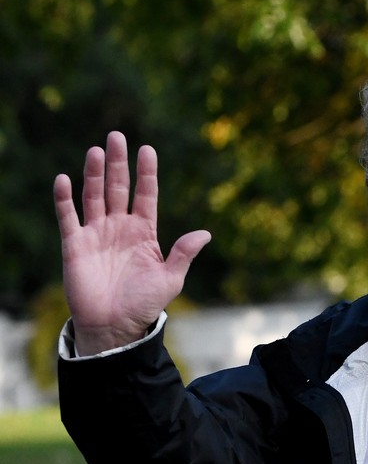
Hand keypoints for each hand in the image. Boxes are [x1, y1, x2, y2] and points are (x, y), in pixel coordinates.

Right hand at [54, 131, 211, 355]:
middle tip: (116, 136)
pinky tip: (65, 179)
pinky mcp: (75, 245)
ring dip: (93, 174)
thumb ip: (183, 254)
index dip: (146, 173)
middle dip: (118, 163)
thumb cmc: (144, 304)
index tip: (147, 150)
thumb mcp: (170, 279)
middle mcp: (120, 228)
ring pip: (94, 196)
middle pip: (118, 188)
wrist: (115, 327)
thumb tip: (206, 233)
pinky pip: (68, 216)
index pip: (146, 195)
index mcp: (144, 233)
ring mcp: (96, 234)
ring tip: (96, 150)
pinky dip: (65, 198)